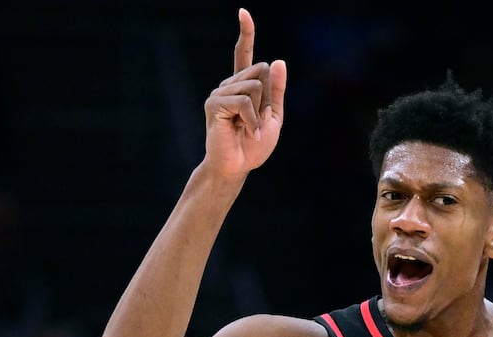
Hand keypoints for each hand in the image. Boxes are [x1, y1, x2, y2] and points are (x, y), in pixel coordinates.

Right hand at [202, 9, 286, 179]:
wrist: (237, 166)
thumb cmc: (253, 145)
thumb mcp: (273, 116)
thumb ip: (277, 90)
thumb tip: (278, 60)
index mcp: (243, 86)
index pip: (244, 55)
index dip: (246, 33)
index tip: (243, 13)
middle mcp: (228, 85)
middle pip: (261, 71)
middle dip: (267, 98)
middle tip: (256, 121)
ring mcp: (219, 93)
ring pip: (254, 85)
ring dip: (259, 112)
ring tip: (248, 128)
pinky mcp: (214, 104)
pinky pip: (245, 101)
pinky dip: (252, 119)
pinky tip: (246, 132)